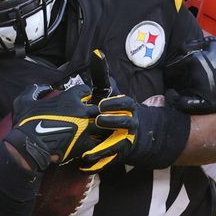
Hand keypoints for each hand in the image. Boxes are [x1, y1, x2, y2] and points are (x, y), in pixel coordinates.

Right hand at [8, 81, 101, 168]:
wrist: (28, 145)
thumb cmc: (26, 122)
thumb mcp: (24, 101)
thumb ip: (34, 91)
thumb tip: (42, 87)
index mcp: (69, 99)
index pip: (85, 90)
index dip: (84, 94)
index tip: (81, 99)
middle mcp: (81, 111)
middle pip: (98, 108)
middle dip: (95, 112)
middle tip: (90, 117)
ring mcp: (85, 127)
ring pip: (102, 124)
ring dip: (100, 126)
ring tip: (95, 130)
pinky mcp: (85, 143)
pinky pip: (98, 142)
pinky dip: (97, 143)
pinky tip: (93, 144)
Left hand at [76, 50, 135, 170]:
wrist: (130, 134)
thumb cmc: (113, 109)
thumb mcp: (108, 92)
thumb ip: (101, 74)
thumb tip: (96, 52)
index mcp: (128, 107)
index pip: (125, 103)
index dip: (115, 104)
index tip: (101, 104)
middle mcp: (130, 123)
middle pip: (124, 123)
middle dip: (112, 122)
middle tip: (98, 120)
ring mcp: (125, 139)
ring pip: (118, 144)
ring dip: (104, 146)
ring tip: (90, 149)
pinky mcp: (119, 154)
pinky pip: (110, 159)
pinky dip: (98, 162)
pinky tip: (84, 163)